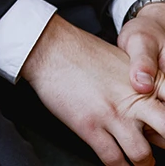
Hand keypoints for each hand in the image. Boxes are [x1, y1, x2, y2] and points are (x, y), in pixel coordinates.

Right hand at [23, 15, 164, 165]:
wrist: (50, 48)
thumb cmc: (83, 52)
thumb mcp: (125, 61)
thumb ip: (145, 83)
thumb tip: (155, 101)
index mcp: (148, 83)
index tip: (162, 130)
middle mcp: (134, 101)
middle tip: (160, 144)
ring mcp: (113, 115)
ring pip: (142, 155)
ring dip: (144, 163)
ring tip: (142, 163)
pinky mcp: (90, 126)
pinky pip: (113, 159)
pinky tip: (120, 164)